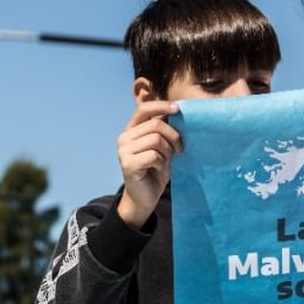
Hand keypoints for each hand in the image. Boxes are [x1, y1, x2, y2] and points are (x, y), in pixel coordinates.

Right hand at [116, 100, 181, 227]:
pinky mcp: (128, 164)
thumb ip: (164, 130)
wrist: (145, 197)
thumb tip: (177, 111)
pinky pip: (154, 155)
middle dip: (173, 136)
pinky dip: (161, 163)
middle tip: (179, 149)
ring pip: (156, 140)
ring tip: (165, 162)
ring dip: (167, 152)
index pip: (144, 109)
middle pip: (156, 124)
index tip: (179, 109)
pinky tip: (158, 169)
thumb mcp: (163, 146)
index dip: (162, 105)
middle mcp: (124, 138)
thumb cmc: (155, 170)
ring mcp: (124, 151)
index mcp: (131, 130)